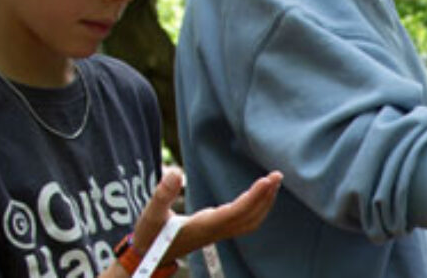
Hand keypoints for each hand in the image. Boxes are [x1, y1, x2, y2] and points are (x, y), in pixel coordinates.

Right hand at [131, 168, 282, 263]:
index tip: (266, 181)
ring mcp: (218, 233)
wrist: (148, 256)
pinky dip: (256, 208)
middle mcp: (215, 231)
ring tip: (273, 182)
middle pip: (249, 217)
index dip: (253, 198)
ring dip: (264, 203)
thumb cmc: (150, 234)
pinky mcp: (217, 230)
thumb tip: (174, 172)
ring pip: (250, 222)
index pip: (235, 213)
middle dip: (265, 197)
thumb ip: (161, 194)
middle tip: (277, 175)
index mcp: (203, 227)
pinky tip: (259, 195)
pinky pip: (244, 222)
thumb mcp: (150, 214)